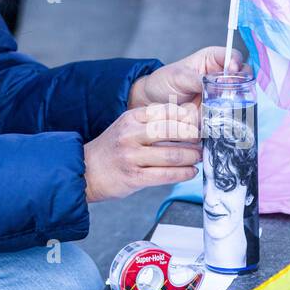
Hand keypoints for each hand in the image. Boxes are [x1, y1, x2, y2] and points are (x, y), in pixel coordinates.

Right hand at [84, 102, 201, 201]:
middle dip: (193, 135)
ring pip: (172, 155)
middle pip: (171, 131)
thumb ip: (151, 123)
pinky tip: (190, 171)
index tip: (200, 121)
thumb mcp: (127, 127)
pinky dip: (183, 173)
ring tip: (198, 156)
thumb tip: (187, 122)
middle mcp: (130, 135)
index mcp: (130, 118)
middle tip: (203, 139)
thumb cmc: (112, 149)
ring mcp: (132, 157)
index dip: (187, 116)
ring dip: (191, 156)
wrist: (86, 170)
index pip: (165, 111)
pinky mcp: (135, 177)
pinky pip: (166, 175)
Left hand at [128, 46, 247, 110]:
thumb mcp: (178, 77)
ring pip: (239, 98)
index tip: (231, 70)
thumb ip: (197, 79)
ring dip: (234, 102)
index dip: (236, 62)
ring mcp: (221, 95)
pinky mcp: (218, 111)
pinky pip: (229, 114)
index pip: (233, 56)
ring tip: (221, 106)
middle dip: (240, 85)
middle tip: (229, 92)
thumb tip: (215, 84)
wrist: (153, 102)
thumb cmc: (164, 82)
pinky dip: (227, 117)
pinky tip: (218, 118)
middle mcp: (220, 76)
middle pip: (243, 78)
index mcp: (212, 59)